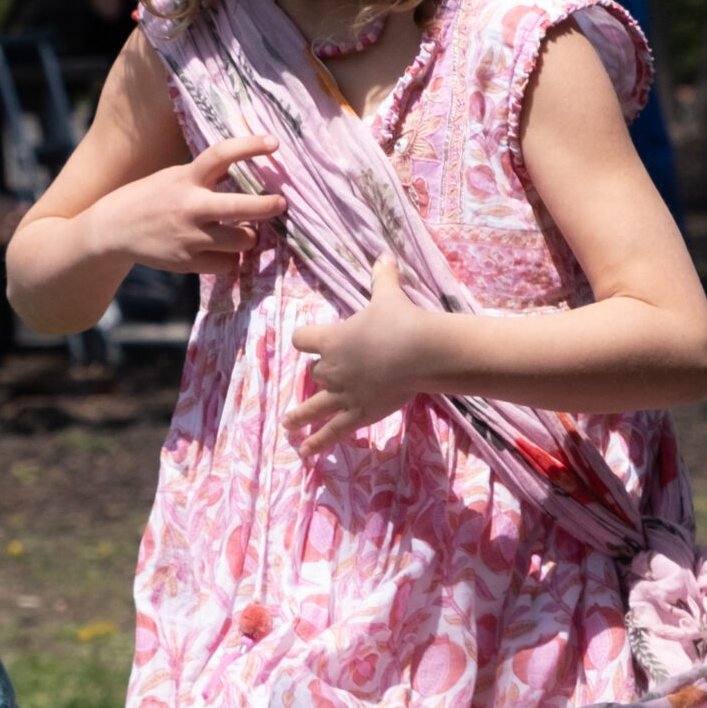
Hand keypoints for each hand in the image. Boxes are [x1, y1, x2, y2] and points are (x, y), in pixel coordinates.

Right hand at [88, 134, 286, 274]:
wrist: (113, 230)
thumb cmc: (151, 198)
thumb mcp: (175, 178)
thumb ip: (206, 176)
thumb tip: (246, 168)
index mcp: (186, 178)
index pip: (222, 155)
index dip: (250, 145)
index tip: (274, 142)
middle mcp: (190, 207)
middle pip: (243, 207)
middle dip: (269, 206)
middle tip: (281, 203)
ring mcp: (190, 238)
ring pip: (243, 240)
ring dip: (250, 236)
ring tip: (245, 231)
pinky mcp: (188, 263)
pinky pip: (228, 263)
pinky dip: (231, 258)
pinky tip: (224, 251)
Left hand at [285, 256, 437, 452]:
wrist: (418, 352)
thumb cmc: (399, 320)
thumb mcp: (388, 295)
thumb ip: (382, 277)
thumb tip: (384, 254)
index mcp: (332, 339)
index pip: (303, 339)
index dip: (305, 339)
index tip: (306, 341)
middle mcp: (331, 367)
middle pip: (314, 371)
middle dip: (320, 373)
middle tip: (325, 376)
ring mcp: (342, 393)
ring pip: (312, 405)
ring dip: (299, 415)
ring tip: (288, 425)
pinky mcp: (357, 413)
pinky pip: (331, 431)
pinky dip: (317, 442)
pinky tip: (305, 453)